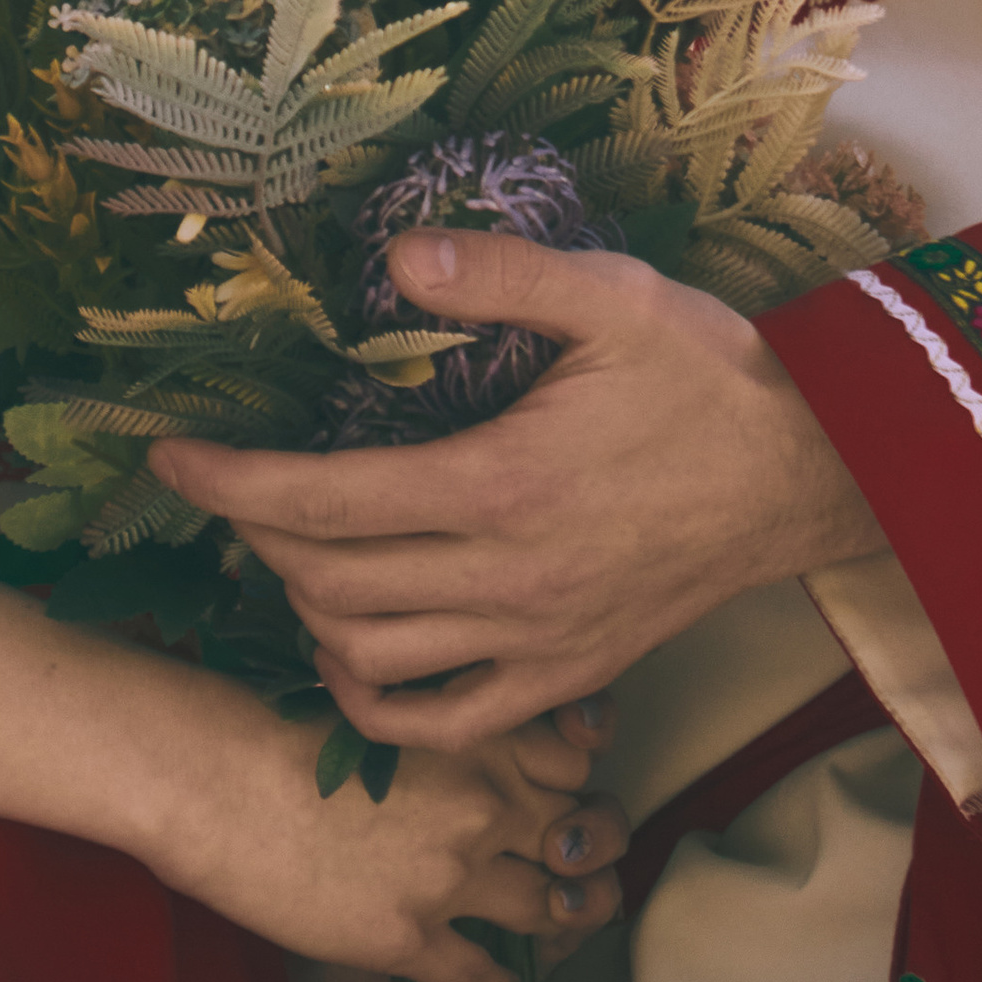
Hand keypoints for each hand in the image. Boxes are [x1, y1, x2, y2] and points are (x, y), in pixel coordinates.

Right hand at [148, 693, 627, 981]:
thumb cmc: (287, 728)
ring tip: (561, 927)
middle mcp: (484, 802)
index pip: (580, 758)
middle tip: (582, 870)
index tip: (569, 794)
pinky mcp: (411, 938)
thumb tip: (477, 754)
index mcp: (479, 734)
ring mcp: (452, 874)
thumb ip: (449, 727)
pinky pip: (486, 978)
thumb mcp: (389, 705)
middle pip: (584, 834)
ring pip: (552, 907)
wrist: (224, 784)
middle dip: (592, 855)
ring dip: (567, 920)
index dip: (579, 778)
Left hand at [152, 237, 881, 748]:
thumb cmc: (710, 376)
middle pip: (329, 584)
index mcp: (502, 484)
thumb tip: (393, 258)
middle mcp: (507, 580)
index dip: (232, 484)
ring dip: (307, 610)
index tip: (171, 458)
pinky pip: (446, 722)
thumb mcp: (614, 297)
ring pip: (372, 658)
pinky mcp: (567, 676)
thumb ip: (501, 276)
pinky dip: (377, 700)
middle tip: (239, 487)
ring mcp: (536, 641)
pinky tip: (353, 653)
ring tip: (292, 552)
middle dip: (260, 538)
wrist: (810, 475)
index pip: (327, 500)